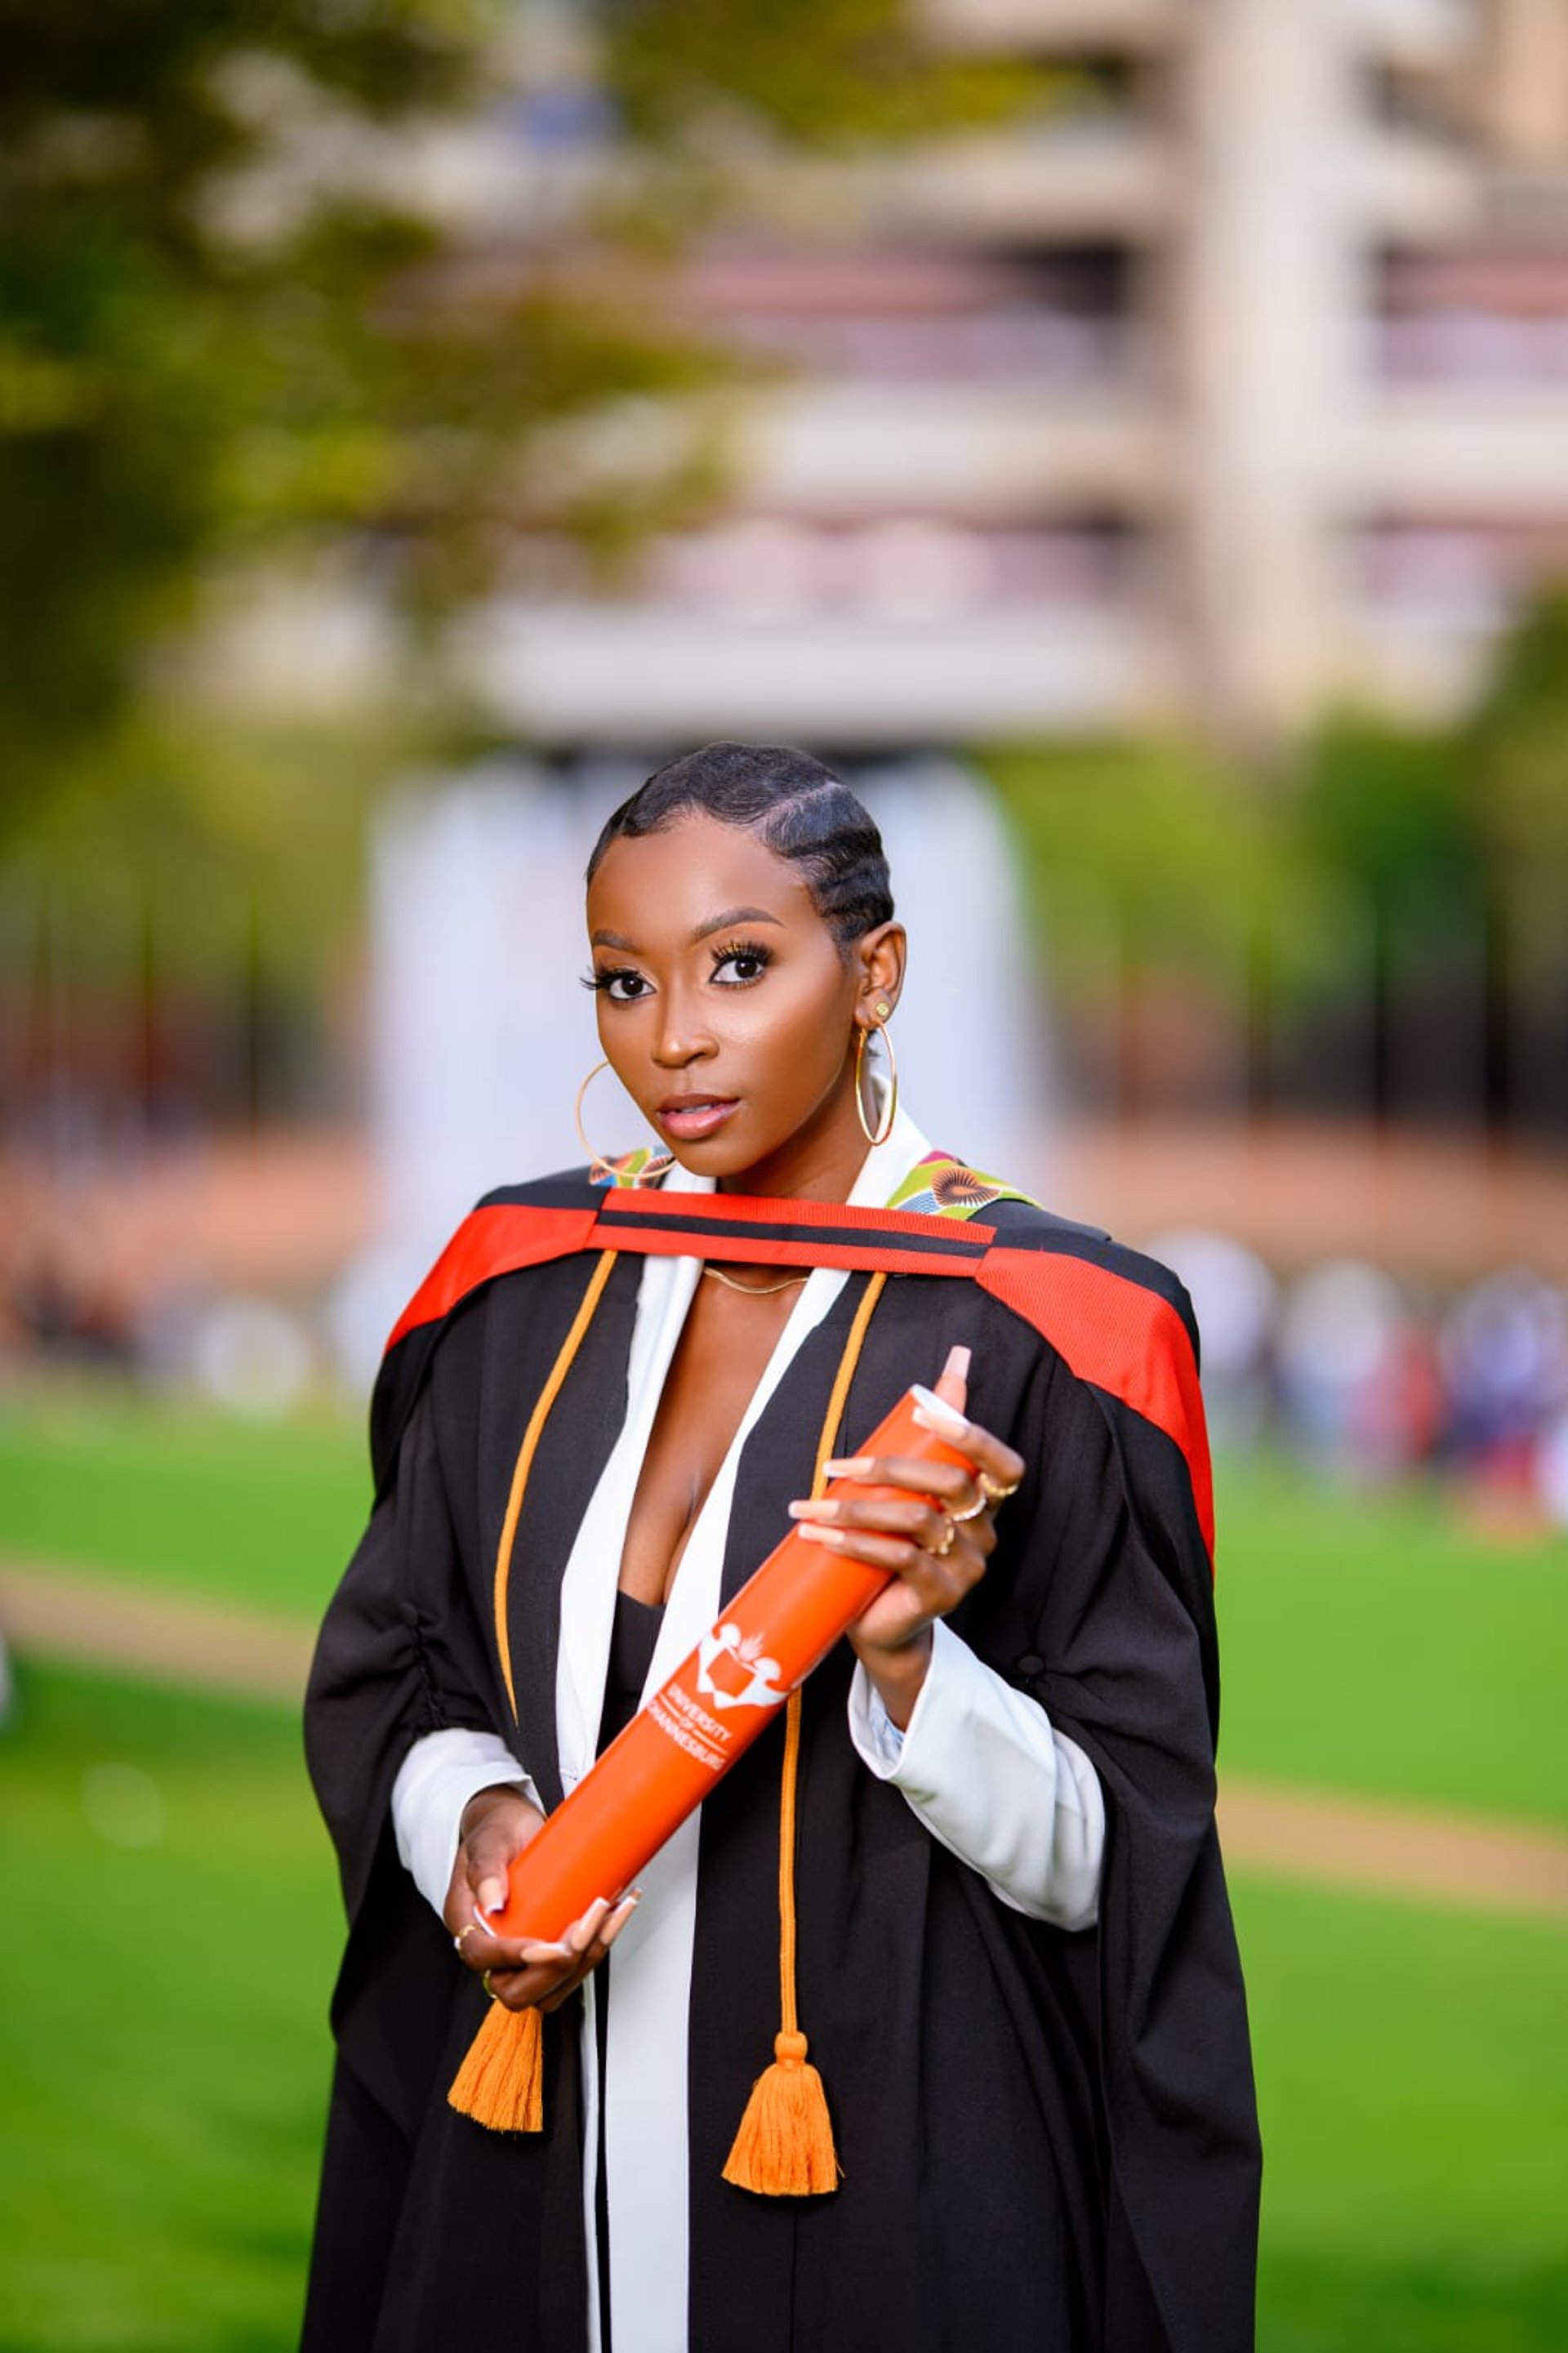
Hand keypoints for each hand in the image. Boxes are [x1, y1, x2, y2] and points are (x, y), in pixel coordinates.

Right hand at [443, 1784, 638, 2013]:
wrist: (516, 1824)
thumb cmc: (498, 1831)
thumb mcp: (489, 1841)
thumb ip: (486, 1869)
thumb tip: (491, 1902)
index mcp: (467, 1923)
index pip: (480, 1956)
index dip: (512, 1957)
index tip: (545, 1947)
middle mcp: (492, 1947)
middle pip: (515, 1990)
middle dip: (554, 1969)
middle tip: (581, 1932)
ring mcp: (522, 1954)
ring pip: (550, 1990)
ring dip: (584, 1961)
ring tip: (605, 1916)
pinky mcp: (549, 1950)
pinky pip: (572, 1969)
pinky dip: (598, 1947)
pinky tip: (616, 1913)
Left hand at [787, 1344, 1024, 1728]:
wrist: (882, 1627)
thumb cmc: (889, 1548)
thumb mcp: (903, 1491)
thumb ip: (924, 1437)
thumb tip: (958, 1359)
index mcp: (983, 1503)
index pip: (1004, 1464)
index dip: (972, 1435)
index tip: (923, 1409)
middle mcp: (985, 1533)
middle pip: (952, 1483)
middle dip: (889, 1466)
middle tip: (835, 1463)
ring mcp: (967, 1568)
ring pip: (919, 1520)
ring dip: (856, 1507)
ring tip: (809, 1506)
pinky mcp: (941, 1596)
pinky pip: (901, 1558)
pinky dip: (856, 1542)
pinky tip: (821, 1535)